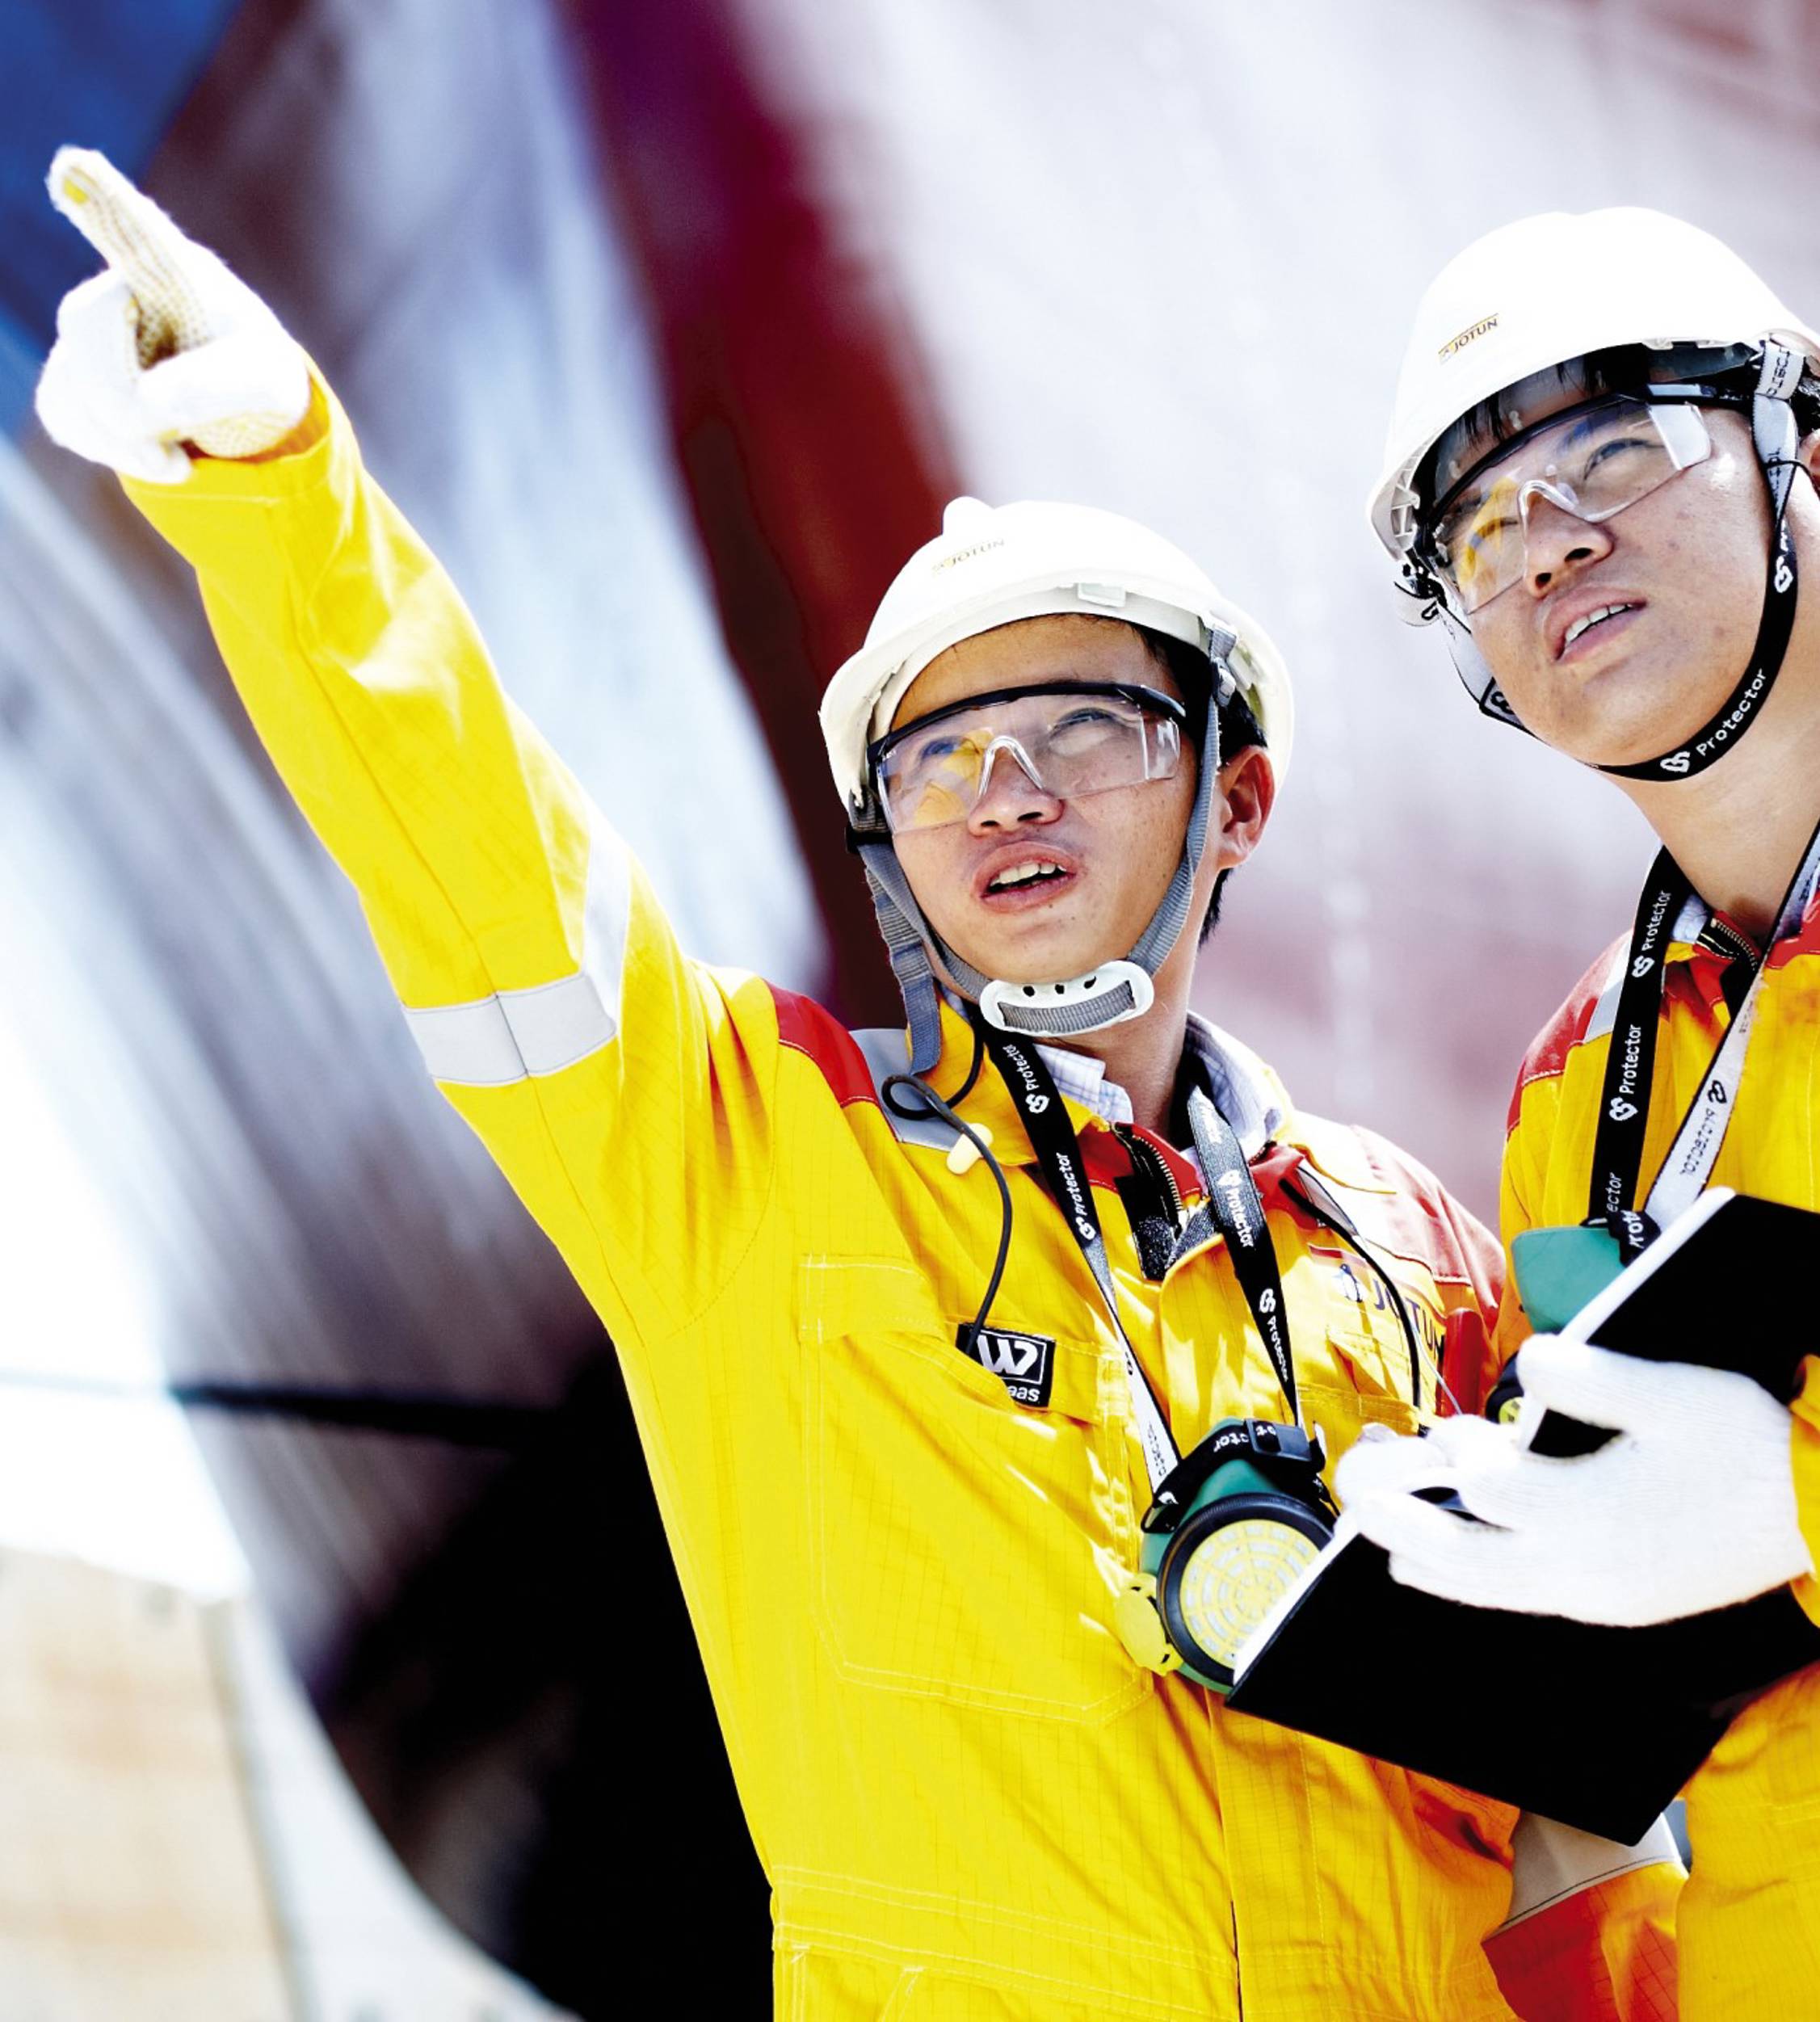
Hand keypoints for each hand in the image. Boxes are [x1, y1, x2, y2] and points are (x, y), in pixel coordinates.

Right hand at [34, 147, 308, 483]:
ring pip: (72, 383)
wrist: (239, 399)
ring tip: (178, 454)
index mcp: (180, 270)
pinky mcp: (72, 370)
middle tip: (178, 449)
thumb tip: (147, 404)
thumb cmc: (255, 369)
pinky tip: (153, 452)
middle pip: (88, 327)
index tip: (71, 167)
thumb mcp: (265, 380)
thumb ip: (217, 386)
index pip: (138, 234)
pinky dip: (112, 450)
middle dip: (128, 402)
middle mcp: (123, 281)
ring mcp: (91, 326)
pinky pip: (66, 414)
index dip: (102, 202)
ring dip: (128, 440)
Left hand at [1334, 1337, 1812, 1625]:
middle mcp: (1580, 1566)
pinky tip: (1445, 1573)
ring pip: (1486, 1590)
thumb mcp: (1677, 1394)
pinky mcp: (1612, 1605)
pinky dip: (1471, 1586)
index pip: (1490, 1489)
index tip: (1447, 1432)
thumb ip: (1595, 1380)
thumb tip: (1531, 1363)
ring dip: (1427, 1561)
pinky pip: (1519, 1601)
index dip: (1456, 1456)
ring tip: (1380, 1541)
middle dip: (1401, 1523)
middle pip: (1464, 1556)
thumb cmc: (1747, 1447)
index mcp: (1590, 1512)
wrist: (1814, 1514)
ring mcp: (1594, 1595)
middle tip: (1355, 1494)